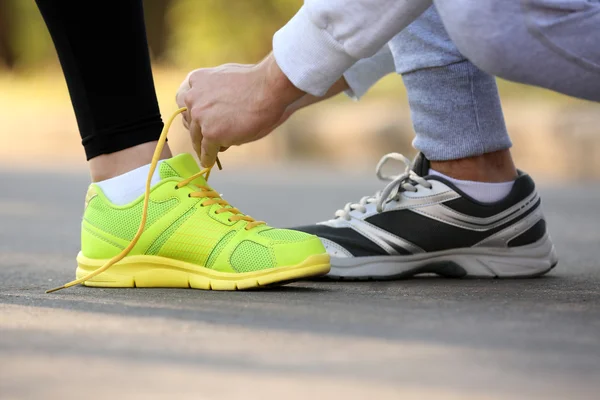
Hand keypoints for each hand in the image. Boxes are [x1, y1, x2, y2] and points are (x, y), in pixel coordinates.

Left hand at [176, 54, 303, 166]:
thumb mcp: (228, 78)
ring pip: (197, 137)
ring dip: (202, 146)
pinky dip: (208, 158)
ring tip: (205, 155)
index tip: (195, 121)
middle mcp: (193, 97)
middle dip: (197, 130)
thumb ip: (217, 91)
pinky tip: (210, 162)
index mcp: (197, 79)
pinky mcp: (211, 133)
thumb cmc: (257, 81)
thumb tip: (219, 110)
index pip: (185, 99)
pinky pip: (207, 150)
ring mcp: (201, 116)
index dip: (192, 113)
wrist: (268, 88)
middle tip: (202, 140)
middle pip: (190, 120)